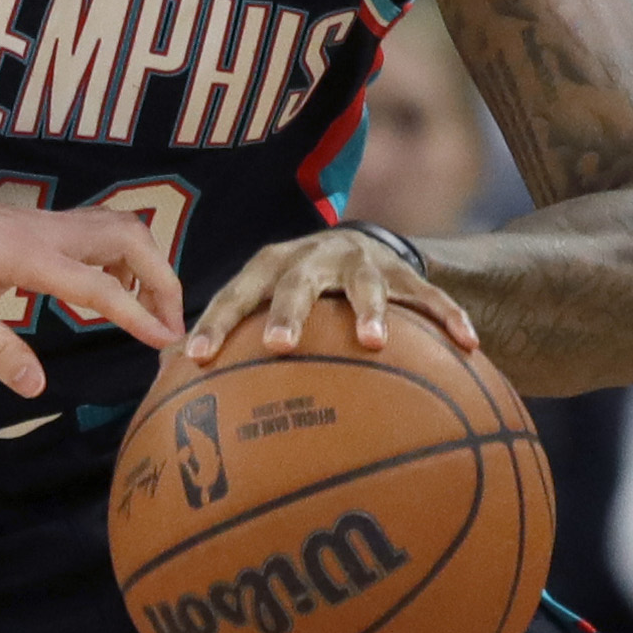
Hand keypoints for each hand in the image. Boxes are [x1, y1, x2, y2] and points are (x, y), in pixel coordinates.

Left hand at [0, 183, 183, 396]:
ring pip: (117, 227)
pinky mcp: (34, 223)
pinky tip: (107, 290)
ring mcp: (41, 221)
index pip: (100, 286)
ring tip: (149, 311)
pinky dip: (121, 256)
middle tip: (170, 325)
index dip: (139, 315)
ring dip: (146, 264)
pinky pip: (96, 231)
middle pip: (129, 239)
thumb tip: (35, 389)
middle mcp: (45, 230)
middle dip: (162, 278)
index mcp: (26, 255)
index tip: (167, 342)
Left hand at [180, 227, 481, 373]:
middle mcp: (314, 257)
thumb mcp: (260, 303)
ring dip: (370, 310)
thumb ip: (222, 340)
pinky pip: (431, 298)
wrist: (361, 245)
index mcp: (271, 266)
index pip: (237, 293)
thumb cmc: (294, 292)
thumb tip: (163, 387)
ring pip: (366, 284)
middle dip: (287, 311)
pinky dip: (449, 319)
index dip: (216, 323)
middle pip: (297, 281)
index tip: (197, 359)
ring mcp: (363, 263)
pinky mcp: (406, 273)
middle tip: (278, 346)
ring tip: (374, 344)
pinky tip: (469, 347)